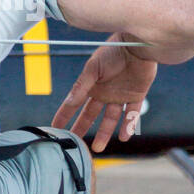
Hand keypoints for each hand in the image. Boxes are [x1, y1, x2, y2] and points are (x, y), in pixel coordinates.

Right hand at [51, 35, 157, 151]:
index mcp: (91, 85)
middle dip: (82, 128)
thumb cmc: (114, 51)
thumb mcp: (93, 68)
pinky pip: (132, 114)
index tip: (55, 128)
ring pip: (111, 118)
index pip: (74, 104)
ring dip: (105, 132)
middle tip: (75, 143)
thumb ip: (82, 86)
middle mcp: (104, 92)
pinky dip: (128, 125)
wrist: (138, 45)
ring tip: (98, 148)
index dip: (64, 116)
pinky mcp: (136, 95)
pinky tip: (124, 136)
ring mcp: (120, 95)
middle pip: (91, 115)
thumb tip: (68, 102)